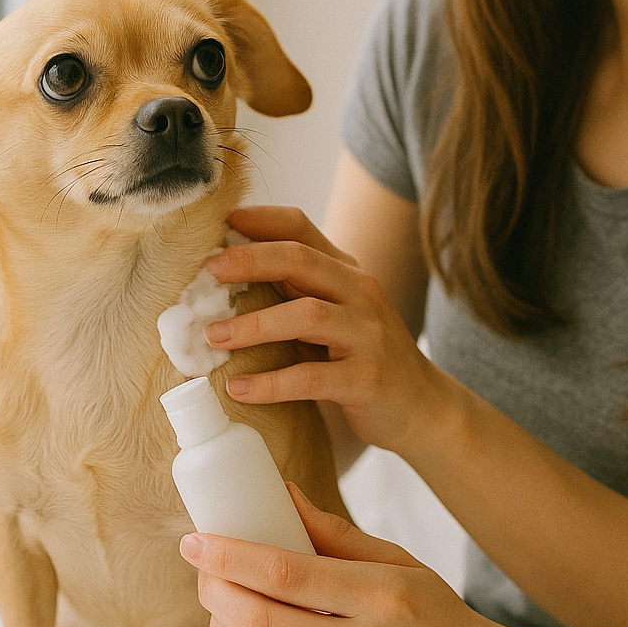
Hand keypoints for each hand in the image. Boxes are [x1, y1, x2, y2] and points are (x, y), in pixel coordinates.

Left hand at [180, 483, 519, 626]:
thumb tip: (282, 495)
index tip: (196, 540)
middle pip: (258, 620)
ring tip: (218, 606)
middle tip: (202, 569)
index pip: (285, 572)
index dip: (229, 555)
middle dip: (214, 589)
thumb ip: (336, 533)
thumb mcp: (400, 563)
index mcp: (382, 596)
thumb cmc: (439, 618)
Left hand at [204, 206, 438, 454]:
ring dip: (255, 324)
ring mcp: (367, 334)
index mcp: (346, 272)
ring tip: (213, 337)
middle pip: (301, 260)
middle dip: (249, 260)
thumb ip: (295, 290)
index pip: (301, 228)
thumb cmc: (361, 357)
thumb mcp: (333, 313)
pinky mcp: (367, 379)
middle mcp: (361, 293)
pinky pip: (312, 377)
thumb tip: (225, 274)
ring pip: (307, 315)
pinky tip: (238, 388)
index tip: (221, 221)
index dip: (260, 219)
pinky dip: (271, 383)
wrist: (421, 407)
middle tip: (206, 271)